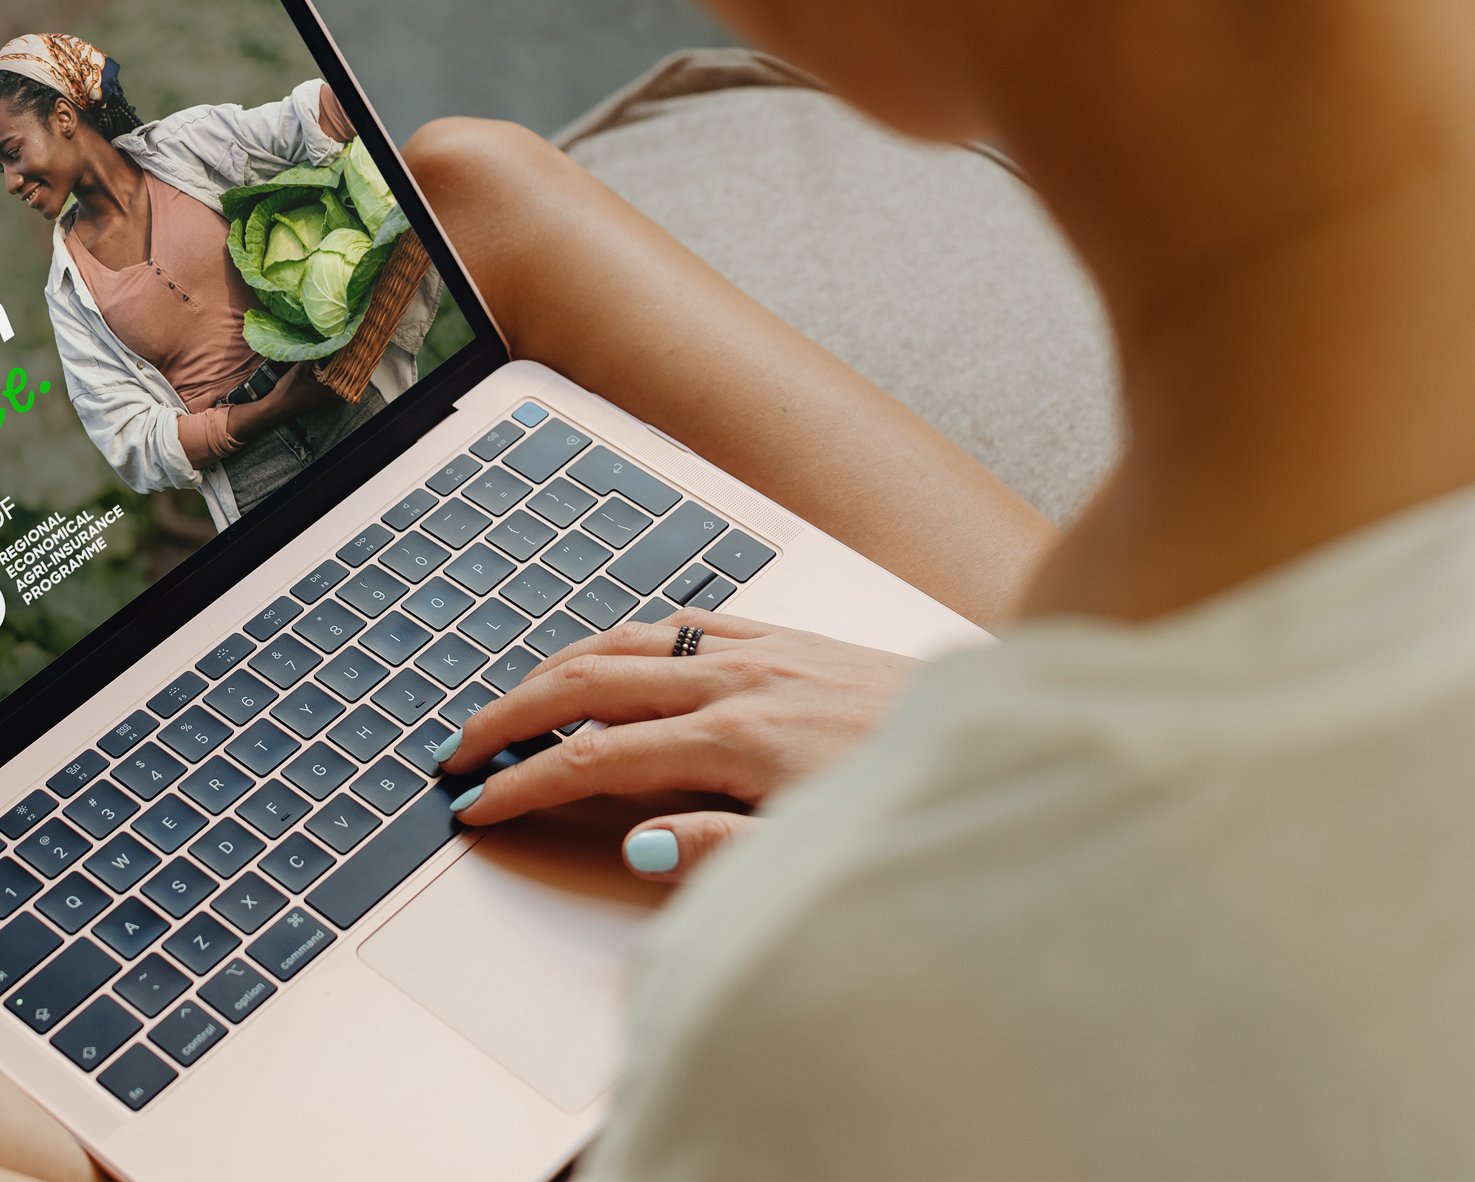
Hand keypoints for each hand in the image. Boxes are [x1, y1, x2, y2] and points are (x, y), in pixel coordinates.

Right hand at [233, 361, 339, 437]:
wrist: (276, 408)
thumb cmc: (287, 391)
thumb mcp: (296, 371)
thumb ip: (307, 359)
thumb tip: (316, 349)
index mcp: (323, 389)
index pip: (341, 383)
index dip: (346, 375)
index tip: (349, 368)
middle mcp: (324, 398)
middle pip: (341, 393)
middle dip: (344, 384)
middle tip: (346, 374)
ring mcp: (319, 403)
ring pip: (334, 397)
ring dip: (336, 389)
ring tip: (336, 379)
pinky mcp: (312, 405)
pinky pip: (326, 399)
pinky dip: (328, 393)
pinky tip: (321, 386)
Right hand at [441, 607, 919, 882]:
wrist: (1015, 736)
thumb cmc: (922, 799)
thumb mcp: (818, 852)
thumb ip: (721, 853)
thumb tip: (638, 845)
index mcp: (738, 739)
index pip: (597, 760)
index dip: (525, 784)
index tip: (477, 805)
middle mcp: (742, 682)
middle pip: (590, 684)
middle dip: (512, 713)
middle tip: (460, 746)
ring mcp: (767, 650)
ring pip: (630, 639)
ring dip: (558, 666)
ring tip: (514, 698)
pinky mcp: (794, 637)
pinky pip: (688, 622)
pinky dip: (632, 636)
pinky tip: (619, 653)